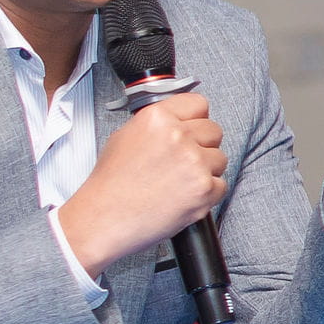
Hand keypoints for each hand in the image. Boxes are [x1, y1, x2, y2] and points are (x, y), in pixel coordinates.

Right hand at [56, 91, 228, 278]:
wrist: (103, 219)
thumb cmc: (110, 185)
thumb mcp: (125, 137)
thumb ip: (158, 125)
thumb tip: (181, 121)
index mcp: (158, 118)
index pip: (199, 104)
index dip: (195, 119)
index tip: (191, 130)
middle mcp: (178, 136)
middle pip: (214, 131)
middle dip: (202, 146)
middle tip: (181, 163)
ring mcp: (194, 162)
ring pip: (220, 158)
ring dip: (205, 171)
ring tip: (177, 183)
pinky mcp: (205, 188)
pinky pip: (220, 185)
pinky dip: (206, 194)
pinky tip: (182, 197)